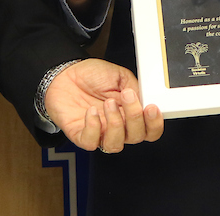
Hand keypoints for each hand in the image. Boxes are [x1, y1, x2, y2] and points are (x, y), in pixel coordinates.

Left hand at [44, 58, 162, 151]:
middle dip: (134, 117)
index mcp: (130, 114)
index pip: (150, 130)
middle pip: (136, 137)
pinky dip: (93, 128)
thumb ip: (135, 87)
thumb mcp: (119, 75)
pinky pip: (91, 142)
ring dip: (115, 124)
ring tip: (108, 103)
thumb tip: (144, 98)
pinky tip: (91, 111)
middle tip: (126, 96)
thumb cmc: (92, 76)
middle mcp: (118, 127)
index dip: (154, 124)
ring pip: (115, 145)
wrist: (65, 74)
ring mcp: (100, 133)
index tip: (151, 107)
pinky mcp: (81, 135)